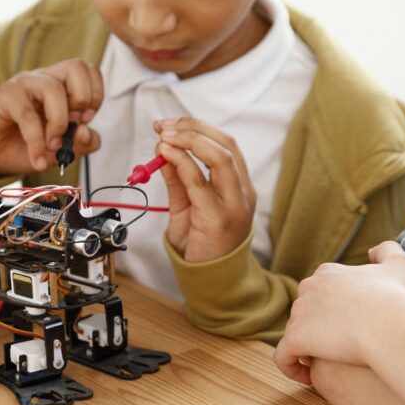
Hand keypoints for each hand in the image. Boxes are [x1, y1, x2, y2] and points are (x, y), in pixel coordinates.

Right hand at [0, 59, 103, 175]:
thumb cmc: (21, 145)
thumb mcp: (59, 150)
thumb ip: (80, 144)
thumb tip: (87, 132)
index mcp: (59, 86)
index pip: (88, 71)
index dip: (95, 95)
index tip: (86, 120)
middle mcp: (43, 79)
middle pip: (76, 66)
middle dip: (83, 98)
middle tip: (75, 124)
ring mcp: (23, 85)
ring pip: (53, 89)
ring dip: (59, 123)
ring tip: (52, 146)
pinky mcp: (4, 96)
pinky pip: (27, 115)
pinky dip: (36, 142)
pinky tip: (37, 160)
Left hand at [154, 117, 255, 261]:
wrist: (210, 280)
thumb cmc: (200, 243)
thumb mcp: (185, 204)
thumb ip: (177, 179)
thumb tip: (162, 149)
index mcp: (238, 185)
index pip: (225, 143)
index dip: (197, 127)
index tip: (169, 123)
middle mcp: (242, 191)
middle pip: (225, 145)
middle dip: (192, 129)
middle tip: (164, 125)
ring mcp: (235, 204)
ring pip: (220, 158)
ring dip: (188, 141)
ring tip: (164, 136)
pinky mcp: (219, 218)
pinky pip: (200, 183)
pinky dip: (181, 163)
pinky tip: (165, 154)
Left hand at [274, 241, 404, 384]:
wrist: (389, 324)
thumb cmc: (398, 299)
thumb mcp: (399, 265)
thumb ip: (387, 251)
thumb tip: (373, 251)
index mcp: (327, 273)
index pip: (321, 292)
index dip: (331, 312)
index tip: (346, 329)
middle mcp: (307, 288)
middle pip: (306, 312)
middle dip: (317, 329)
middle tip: (336, 349)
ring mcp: (298, 313)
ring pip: (295, 333)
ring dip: (307, 349)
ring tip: (326, 366)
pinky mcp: (294, 337)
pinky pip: (283, 356)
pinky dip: (291, 367)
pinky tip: (308, 379)